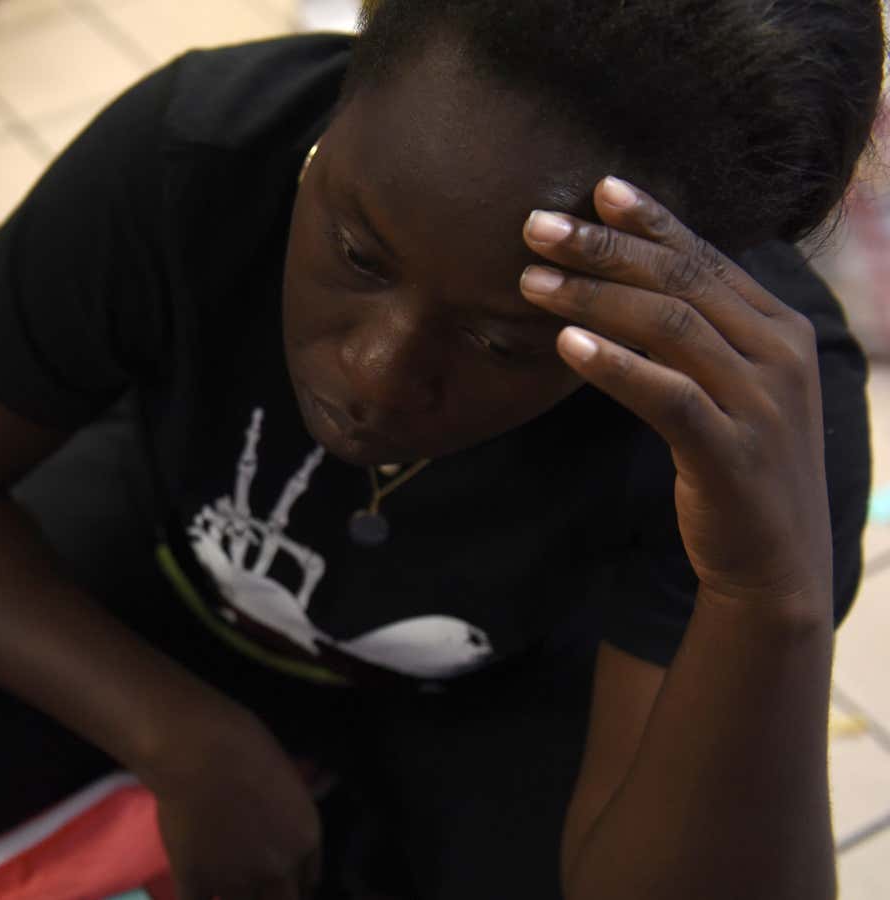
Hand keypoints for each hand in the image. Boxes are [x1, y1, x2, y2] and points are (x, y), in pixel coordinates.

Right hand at [142, 708, 321, 899]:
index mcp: (305, 839)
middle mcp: (278, 867)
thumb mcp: (286, 775)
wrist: (193, 748)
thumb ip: (287, 813)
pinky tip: (195, 889)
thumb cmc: (241, 743)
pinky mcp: (196, 880)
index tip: (279, 878)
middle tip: (255, 884)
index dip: (292, 881)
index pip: (309, 882)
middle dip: (270, 895)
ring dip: (233, 895)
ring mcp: (236, 879)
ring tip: (221, 877)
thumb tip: (279, 824)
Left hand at [520, 177, 832, 615]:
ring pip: (671, 328)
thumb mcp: (725, 388)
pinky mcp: (733, 454)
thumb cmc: (733, 465)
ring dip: (593, 298)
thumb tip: (625, 282)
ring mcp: (762, 405)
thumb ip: (695, 335)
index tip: (597, 187)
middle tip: (535, 226)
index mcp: (780, 329)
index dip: (651, 220)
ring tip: (531, 282)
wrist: (774, 565)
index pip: (707, 258)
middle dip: (604, 248)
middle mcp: (780, 356)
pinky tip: (567, 345)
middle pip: (682, 282)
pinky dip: (616, 366)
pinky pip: (669, 396)